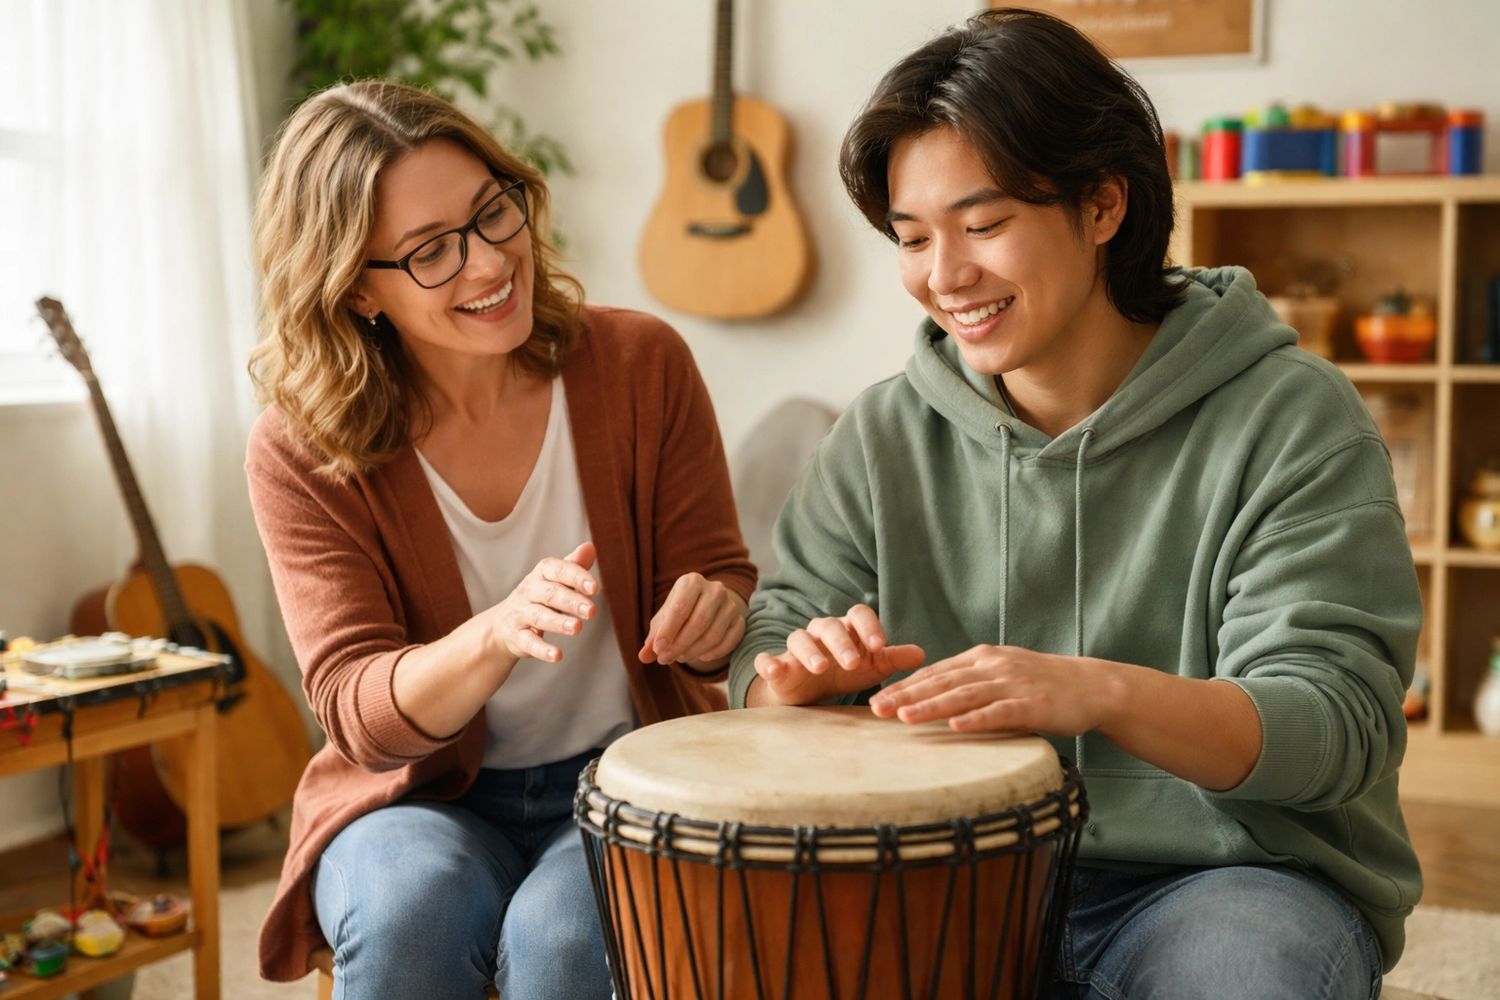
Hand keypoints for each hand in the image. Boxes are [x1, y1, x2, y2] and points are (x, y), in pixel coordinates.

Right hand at [485, 542, 598, 664]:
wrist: (504, 625)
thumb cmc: (539, 598)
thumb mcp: (555, 580)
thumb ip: (574, 566)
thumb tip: (590, 547)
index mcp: (541, 574)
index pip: (558, 570)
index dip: (576, 577)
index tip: (595, 588)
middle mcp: (529, 591)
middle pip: (550, 594)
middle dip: (571, 601)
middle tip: (592, 611)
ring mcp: (520, 613)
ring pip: (539, 616)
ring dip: (558, 623)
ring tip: (577, 628)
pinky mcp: (517, 636)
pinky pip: (528, 642)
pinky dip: (542, 649)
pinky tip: (557, 655)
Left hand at [639, 573, 745, 667]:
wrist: (706, 606)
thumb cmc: (679, 613)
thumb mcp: (662, 621)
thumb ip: (653, 638)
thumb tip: (643, 657)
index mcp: (691, 582)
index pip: (680, 608)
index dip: (669, 631)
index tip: (658, 649)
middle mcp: (715, 589)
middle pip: (699, 622)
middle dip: (680, 645)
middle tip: (665, 659)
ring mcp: (730, 605)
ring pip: (713, 635)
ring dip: (694, 651)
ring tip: (680, 657)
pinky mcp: (740, 621)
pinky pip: (728, 643)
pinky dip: (713, 654)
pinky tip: (700, 656)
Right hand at [752, 604, 924, 705]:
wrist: (809, 694)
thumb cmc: (845, 673)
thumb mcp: (872, 668)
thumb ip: (893, 660)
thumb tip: (922, 654)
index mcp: (847, 628)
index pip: (859, 615)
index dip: (869, 627)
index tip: (880, 646)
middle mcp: (821, 632)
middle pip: (829, 626)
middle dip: (841, 644)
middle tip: (853, 664)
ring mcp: (796, 648)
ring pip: (799, 639)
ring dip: (809, 651)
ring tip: (820, 667)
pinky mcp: (776, 666)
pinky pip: (766, 659)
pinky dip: (768, 663)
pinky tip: (774, 670)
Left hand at [868, 645, 1112, 735]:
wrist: (1092, 685)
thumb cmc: (1042, 685)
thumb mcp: (1002, 675)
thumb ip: (971, 683)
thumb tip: (933, 700)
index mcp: (983, 658)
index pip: (936, 671)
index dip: (905, 684)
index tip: (875, 697)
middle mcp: (993, 666)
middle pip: (942, 681)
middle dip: (906, 695)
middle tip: (876, 709)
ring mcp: (1013, 684)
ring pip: (964, 695)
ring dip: (931, 706)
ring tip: (903, 717)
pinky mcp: (1033, 704)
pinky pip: (1000, 712)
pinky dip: (976, 719)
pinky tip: (955, 726)